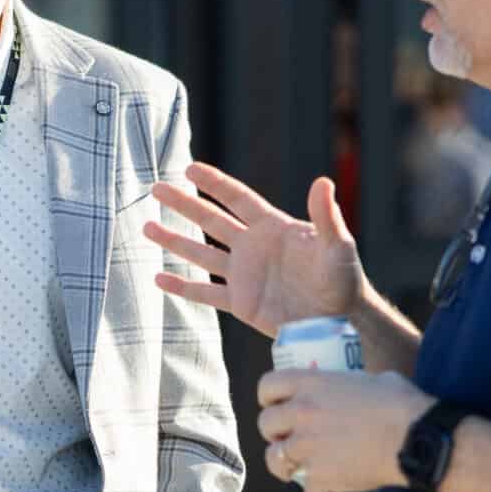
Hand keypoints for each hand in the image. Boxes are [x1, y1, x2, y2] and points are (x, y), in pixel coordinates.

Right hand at [144, 164, 367, 337]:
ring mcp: (243, 275)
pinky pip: (205, 293)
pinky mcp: (240, 303)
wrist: (339, 323)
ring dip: (174, 241)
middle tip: (156, 188)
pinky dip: (182, 287)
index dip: (214, 183)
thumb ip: (326, 217)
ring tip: (146, 227)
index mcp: (272, 228)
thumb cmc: (343, 281)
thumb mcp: (338, 247)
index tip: (190, 168)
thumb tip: (323, 181)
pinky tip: (159, 280)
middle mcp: (252, 247)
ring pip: (200, 253)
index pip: (237, 199)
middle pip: (210, 220)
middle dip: (184, 204)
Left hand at [257, 369, 431, 491]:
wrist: (417, 438)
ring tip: (297, 470)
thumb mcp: (373, 379)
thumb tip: (359, 386)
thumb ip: (354, 383)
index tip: (276, 405)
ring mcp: (307, 445)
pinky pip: (308, 490)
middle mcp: (302, 412)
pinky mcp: (320, 475)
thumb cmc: (403, 405)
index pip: (267, 385)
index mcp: (310, 383)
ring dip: (284, 465)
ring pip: (274, 459)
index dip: (268, 397)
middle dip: (274, 433)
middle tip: (289, 438)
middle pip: (265, 424)